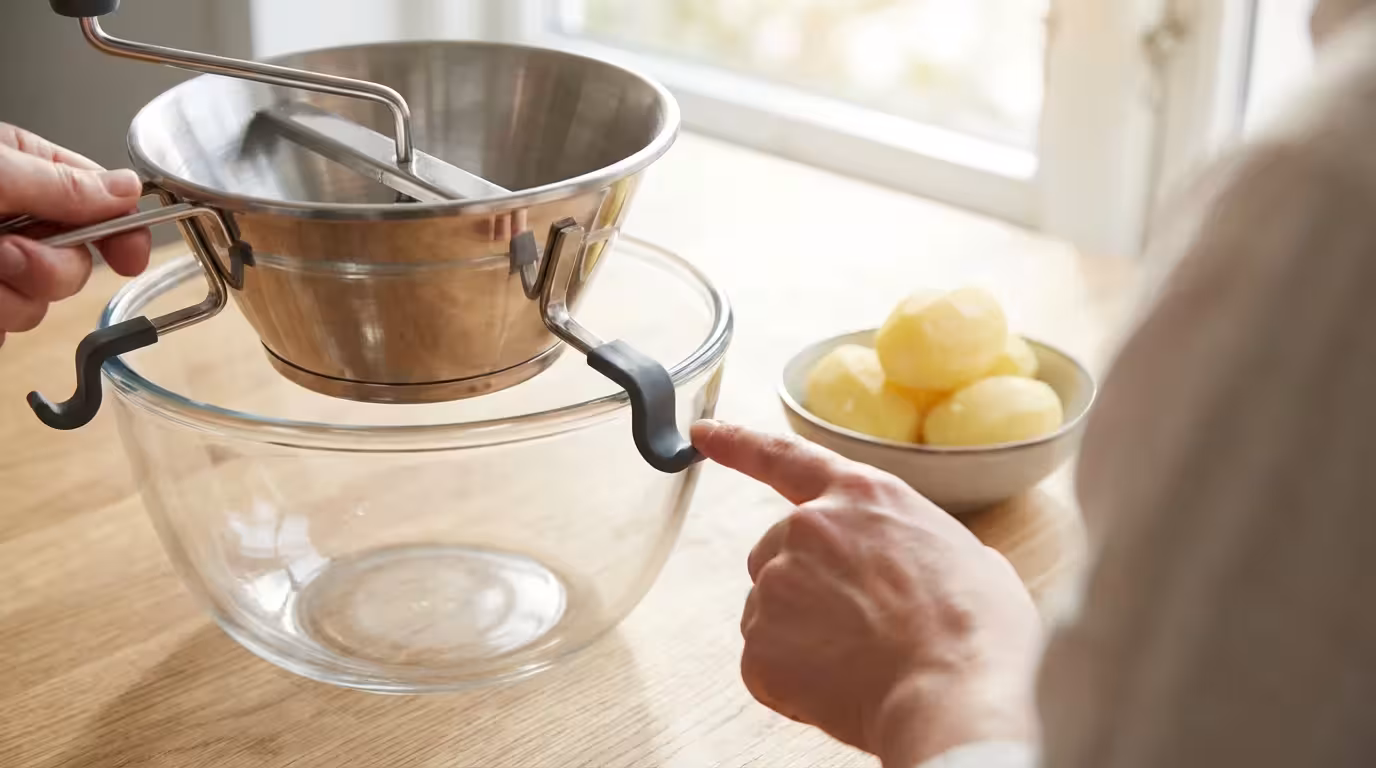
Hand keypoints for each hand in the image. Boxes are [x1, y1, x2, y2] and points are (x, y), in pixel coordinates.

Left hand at [0, 123, 149, 346]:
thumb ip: (59, 184)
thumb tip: (128, 190)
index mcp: (27, 174)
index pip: (102, 205)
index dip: (123, 234)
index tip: (130, 258)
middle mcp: (16, 222)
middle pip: (76, 267)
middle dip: (45, 270)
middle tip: (3, 253)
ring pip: (39, 306)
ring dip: (8, 299)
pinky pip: (5, 334)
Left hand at [692, 421, 1042, 767]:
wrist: (954, 696)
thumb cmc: (977, 632)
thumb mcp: (969, 556)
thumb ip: (921, 544)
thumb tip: (925, 568)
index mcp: (862, 495)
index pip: (785, 457)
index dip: (739, 443)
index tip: (704, 433)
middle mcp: (808, 528)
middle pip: (778, 554)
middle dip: (807, 588)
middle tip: (863, 626)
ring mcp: (776, 585)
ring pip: (772, 612)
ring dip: (803, 636)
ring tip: (863, 661)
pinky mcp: (759, 645)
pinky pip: (766, 664)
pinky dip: (794, 682)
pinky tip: (840, 688)